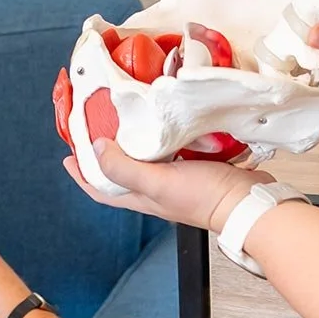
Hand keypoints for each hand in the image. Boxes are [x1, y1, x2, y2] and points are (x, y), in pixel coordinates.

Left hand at [62, 139, 273, 233]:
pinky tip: (168, 120)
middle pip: (122, 170)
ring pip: (148, 156)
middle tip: (97, 124)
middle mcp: (156, 189)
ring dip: (137, 138)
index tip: (68, 155)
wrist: (249, 202)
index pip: (101, 189)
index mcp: (142, 197)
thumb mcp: (157, 182)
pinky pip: (175, 148)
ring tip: (128, 115)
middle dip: (107, 150)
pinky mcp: (198, 166)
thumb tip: (96, 149)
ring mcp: (178, 178)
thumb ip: (124, 169)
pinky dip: (167, 134)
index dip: (81, 175)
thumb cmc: (205, 197)